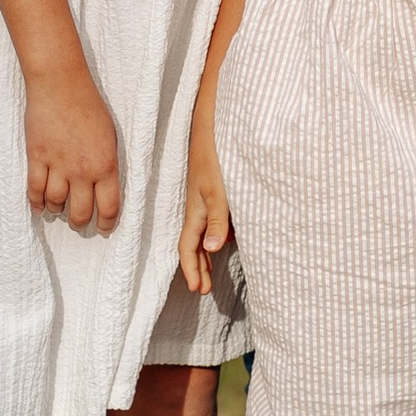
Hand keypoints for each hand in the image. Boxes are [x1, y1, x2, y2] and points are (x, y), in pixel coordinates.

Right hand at [23, 65, 122, 232]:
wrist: (61, 85)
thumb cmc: (89, 105)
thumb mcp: (110, 136)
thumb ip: (107, 163)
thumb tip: (104, 185)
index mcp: (106, 165)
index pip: (108, 207)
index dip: (107, 223)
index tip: (104, 229)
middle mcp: (82, 170)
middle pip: (80, 212)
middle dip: (80, 223)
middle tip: (79, 223)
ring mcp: (57, 165)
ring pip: (56, 203)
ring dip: (57, 210)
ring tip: (59, 210)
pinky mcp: (37, 157)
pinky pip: (35, 189)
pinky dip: (36, 202)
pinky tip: (39, 206)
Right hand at [178, 132, 232, 295]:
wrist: (212, 125)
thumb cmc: (214, 158)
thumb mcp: (219, 192)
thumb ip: (217, 220)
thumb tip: (212, 250)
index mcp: (195, 211)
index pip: (189, 247)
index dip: (192, 269)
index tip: (199, 290)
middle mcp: (197, 207)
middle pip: (195, 244)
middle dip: (199, 267)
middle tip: (205, 289)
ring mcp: (204, 198)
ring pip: (202, 232)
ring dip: (206, 253)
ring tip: (212, 270)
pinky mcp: (213, 189)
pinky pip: (212, 219)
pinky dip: (215, 235)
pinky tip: (226, 236)